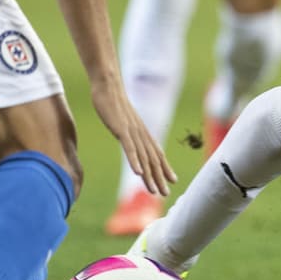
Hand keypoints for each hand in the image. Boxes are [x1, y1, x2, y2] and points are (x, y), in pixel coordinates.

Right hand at [91, 78, 175, 195]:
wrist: (108, 85)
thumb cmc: (114, 102)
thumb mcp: (123, 120)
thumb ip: (128, 131)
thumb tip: (129, 138)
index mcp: (142, 132)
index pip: (156, 153)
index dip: (165, 167)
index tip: (172, 181)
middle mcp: (141, 134)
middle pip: (153, 159)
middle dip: (159, 177)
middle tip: (166, 193)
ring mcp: (132, 132)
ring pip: (144, 157)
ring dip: (149, 175)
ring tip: (154, 191)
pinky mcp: (121, 129)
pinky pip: (129, 148)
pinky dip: (135, 161)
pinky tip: (138, 173)